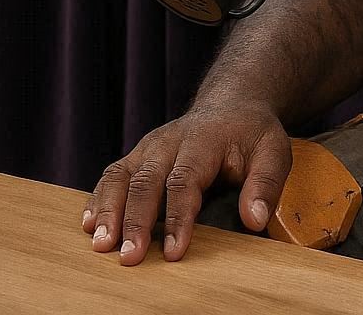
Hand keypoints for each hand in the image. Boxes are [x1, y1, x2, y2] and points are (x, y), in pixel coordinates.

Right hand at [81, 98, 291, 265]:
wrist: (231, 105)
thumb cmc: (251, 134)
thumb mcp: (273, 151)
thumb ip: (265, 184)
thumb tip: (253, 220)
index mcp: (202, 141)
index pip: (184, 181)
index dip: (177, 218)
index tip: (172, 252)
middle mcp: (168, 142)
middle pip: (145, 182)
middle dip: (135, 221)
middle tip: (127, 256)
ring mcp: (148, 148)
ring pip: (120, 177)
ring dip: (108, 211)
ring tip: (100, 245)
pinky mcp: (137, 156)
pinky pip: (112, 176)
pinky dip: (98, 199)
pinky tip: (89, 224)